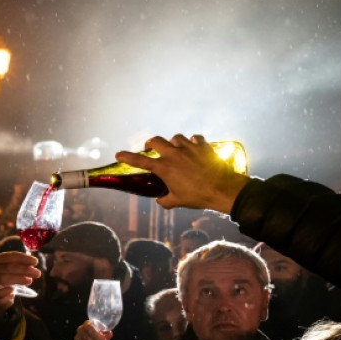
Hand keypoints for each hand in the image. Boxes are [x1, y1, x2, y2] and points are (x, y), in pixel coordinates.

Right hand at [0, 251, 40, 316]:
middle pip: (7, 267)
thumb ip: (21, 265)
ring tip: (30, 281)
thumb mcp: (13, 271)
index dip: (23, 258)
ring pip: (2, 278)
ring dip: (18, 279)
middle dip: (24, 269)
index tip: (35, 261)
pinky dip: (5, 291)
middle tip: (37, 273)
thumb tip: (33, 261)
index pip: (9, 256)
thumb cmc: (7, 280)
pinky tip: (12, 290)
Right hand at [115, 134, 250, 212]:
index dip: (127, 157)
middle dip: (150, 143)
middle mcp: (173, 154)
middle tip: (150, 148)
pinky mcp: (203, 146)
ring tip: (175, 148)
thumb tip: (159, 200)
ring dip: (172, 142)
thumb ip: (165, 200)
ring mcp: (189, 148)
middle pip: (155, 140)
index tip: (118, 154)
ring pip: (175, 137)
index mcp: (164, 168)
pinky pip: (195, 138)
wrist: (222, 189)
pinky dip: (192, 142)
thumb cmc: (197, 196)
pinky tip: (194, 147)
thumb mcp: (178, 201)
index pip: (140, 161)